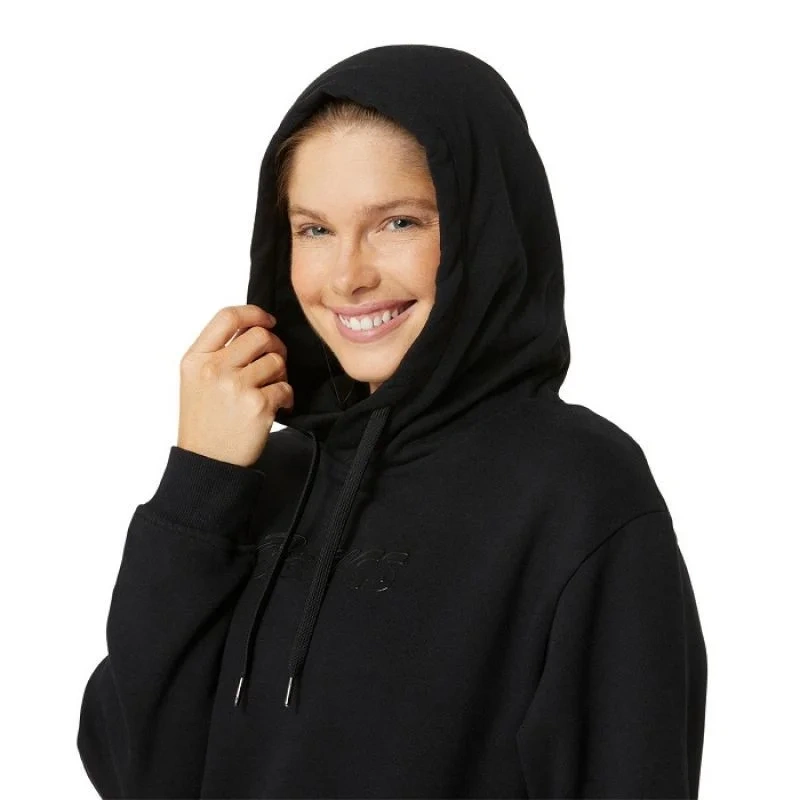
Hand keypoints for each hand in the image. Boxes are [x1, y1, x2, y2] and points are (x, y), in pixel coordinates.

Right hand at [177, 304, 293, 467]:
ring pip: (277, 360)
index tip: (268, 321)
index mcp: (196, 358)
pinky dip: (286, 397)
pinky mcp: (257, 406)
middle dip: (275, 346)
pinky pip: (286, 387)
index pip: (228, 317)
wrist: (207, 462)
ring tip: (270, 389)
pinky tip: (277, 407)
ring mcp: (236, 387)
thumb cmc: (205, 420)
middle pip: (260, 335)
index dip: (254, 313)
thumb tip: (256, 326)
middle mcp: (214, 369)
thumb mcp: (196, 379)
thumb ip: (218, 352)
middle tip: (275, 362)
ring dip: (281, 374)